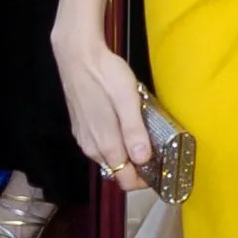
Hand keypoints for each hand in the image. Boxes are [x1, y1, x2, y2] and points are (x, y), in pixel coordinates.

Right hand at [51, 37, 152, 192]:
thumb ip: (134, 132)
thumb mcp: (128, 100)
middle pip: (117, 172)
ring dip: (126, 158)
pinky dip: (115, 147)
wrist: (77, 55)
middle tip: (158, 155)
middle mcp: (91, 147)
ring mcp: (83, 138)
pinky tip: (126, 130)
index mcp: (105, 144)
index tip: (160, 172)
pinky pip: (100, 147)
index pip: (124, 180)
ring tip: (146, 142)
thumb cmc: (105, 75)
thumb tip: (142, 160)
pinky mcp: (80, 127)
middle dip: (137, 171)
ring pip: (108, 160)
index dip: (143, 182)